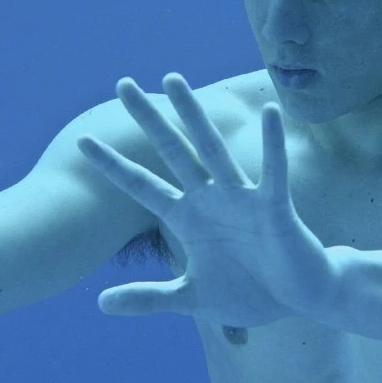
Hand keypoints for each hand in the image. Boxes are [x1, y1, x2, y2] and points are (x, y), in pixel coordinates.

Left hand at [78, 74, 338, 327]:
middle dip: (148, 119)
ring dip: (192, 115)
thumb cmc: (249, 293)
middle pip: (171, 151)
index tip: (82, 141)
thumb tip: (100, 303)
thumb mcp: (191, 297)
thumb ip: (148, 298)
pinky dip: (272, 143)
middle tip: (122, 83)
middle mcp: (209, 199)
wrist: (299, 300)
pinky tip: (270, 113)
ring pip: (211, 149)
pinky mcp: (274, 207)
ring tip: (173, 80)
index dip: (112, 166)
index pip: (142, 185)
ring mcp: (240, 199)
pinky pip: (273, 171)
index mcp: (187, 218)